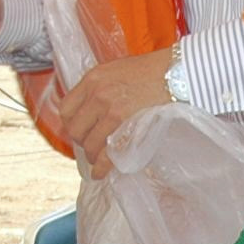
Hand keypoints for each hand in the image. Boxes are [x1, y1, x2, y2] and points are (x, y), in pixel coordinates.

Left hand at [55, 47, 175, 175]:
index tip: (80, 130)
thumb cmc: (152, 71)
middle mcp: (98, 95)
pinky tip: (101, 173)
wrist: (178, 75)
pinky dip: (101, 168)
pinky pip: (107, 155)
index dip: (72, 124)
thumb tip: (90, 109)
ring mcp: (112, 112)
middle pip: (75, 130)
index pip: (66, 109)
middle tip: (92, 145)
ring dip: (94, 156)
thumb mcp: (117, 70)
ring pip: (90, 145)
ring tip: (100, 158)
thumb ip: (100, 87)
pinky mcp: (127, 128)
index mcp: (93, 79)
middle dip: (82, 141)